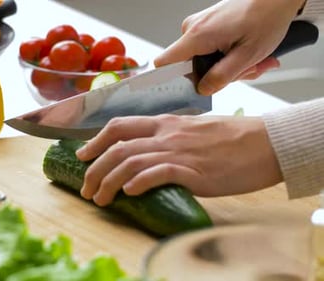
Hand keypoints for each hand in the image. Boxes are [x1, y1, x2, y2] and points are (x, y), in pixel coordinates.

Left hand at [76, 115, 281, 205]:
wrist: (266, 143)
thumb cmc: (233, 138)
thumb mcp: (194, 129)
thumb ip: (171, 137)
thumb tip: (151, 152)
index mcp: (166, 123)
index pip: (119, 125)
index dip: (95, 140)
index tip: (83, 155)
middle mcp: (166, 134)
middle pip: (117, 147)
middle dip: (94, 168)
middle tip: (86, 188)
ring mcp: (178, 151)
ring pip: (129, 162)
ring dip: (108, 182)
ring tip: (100, 199)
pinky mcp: (193, 171)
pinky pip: (157, 173)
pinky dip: (137, 183)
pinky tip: (128, 193)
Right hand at [154, 0, 304, 94]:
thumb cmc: (267, 17)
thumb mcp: (247, 56)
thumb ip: (221, 77)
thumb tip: (203, 89)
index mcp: (197, 35)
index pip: (164, 63)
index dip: (171, 80)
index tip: (187, 88)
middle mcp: (193, 28)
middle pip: (190, 66)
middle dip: (218, 74)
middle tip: (245, 70)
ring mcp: (199, 25)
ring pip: (204, 58)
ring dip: (228, 65)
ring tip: (252, 60)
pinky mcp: (208, 24)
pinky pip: (210, 48)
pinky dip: (229, 54)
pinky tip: (247, 52)